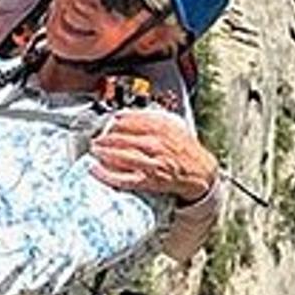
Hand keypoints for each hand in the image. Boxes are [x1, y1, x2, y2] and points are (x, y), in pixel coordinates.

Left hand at [90, 110, 218, 205]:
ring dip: (104, 152)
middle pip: (124, 138)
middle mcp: (156, 144)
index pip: (131, 121)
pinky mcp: (149, 180)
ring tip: (94, 149)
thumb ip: (149, 117)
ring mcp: (152, 163)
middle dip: (106, 137)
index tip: (107, 123)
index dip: (116, 122)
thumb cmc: (183, 147)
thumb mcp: (172, 124)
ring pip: (123, 156)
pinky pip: (124, 178)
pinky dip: (108, 175)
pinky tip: (96, 169)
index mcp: (161, 128)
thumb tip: (122, 114)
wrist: (200, 170)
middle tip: (95, 138)